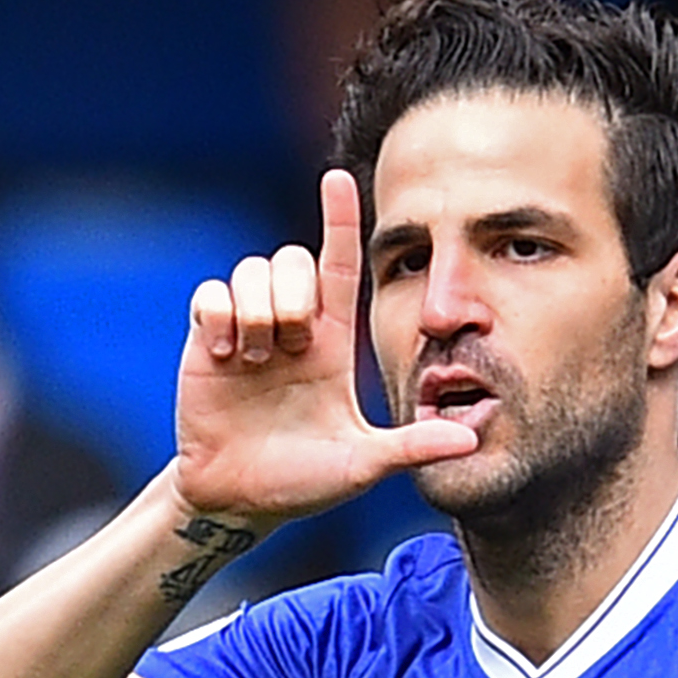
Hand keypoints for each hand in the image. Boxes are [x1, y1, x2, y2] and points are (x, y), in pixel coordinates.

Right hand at [171, 168, 476, 530]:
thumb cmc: (302, 481)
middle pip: (292, 260)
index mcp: (333, 343)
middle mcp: (292, 326)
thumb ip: (412, 447)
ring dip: (258, 312)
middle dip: (294, 295)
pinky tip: (229, 356)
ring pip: (251, 271)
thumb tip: (470, 439)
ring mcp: (247, 329)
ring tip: (257, 360)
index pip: (341, 265)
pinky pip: (211, 295)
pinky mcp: (207, 340)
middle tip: (291, 348)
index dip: (339, 220)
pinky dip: (222, 319)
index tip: (339, 177)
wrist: (239, 500)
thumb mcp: (362, 465)